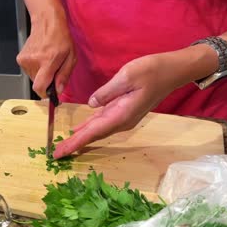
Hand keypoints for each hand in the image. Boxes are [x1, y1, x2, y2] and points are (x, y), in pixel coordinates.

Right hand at [16, 10, 75, 97]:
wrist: (46, 22)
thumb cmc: (61, 39)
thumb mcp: (71, 57)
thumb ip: (64, 75)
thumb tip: (58, 91)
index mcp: (47, 61)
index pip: (39, 87)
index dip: (44, 94)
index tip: (50, 93)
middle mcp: (34, 62)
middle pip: (37, 83)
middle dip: (46, 82)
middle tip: (53, 70)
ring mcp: (25, 60)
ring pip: (33, 78)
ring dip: (40, 74)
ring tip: (46, 61)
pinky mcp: (20, 59)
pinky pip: (28, 71)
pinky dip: (35, 69)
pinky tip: (40, 58)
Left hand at [53, 46, 218, 158]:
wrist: (171, 71)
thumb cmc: (151, 71)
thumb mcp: (127, 76)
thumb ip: (107, 92)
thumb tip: (91, 104)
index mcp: (121, 115)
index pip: (92, 132)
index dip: (74, 143)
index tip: (60, 153)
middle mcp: (120, 121)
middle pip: (92, 136)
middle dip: (74, 146)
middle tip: (56, 154)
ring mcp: (122, 117)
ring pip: (96, 131)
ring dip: (80, 139)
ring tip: (64, 146)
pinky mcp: (122, 111)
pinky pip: (101, 123)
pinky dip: (88, 129)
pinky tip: (79, 131)